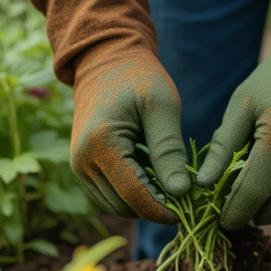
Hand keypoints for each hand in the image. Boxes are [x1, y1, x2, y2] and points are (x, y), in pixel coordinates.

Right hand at [28, 0, 189, 223]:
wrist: (106, 61)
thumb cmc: (139, 78)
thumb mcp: (163, 107)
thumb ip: (169, 151)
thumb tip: (182, 193)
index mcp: (101, 144)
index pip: (134, 195)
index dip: (164, 209)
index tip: (191, 209)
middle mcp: (82, 161)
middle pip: (123, 206)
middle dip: (155, 208)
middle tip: (188, 198)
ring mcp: (78, 166)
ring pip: (115, 206)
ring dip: (144, 202)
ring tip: (172, 185)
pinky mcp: (82, 167)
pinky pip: (108, 195)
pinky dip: (132, 193)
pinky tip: (155, 177)